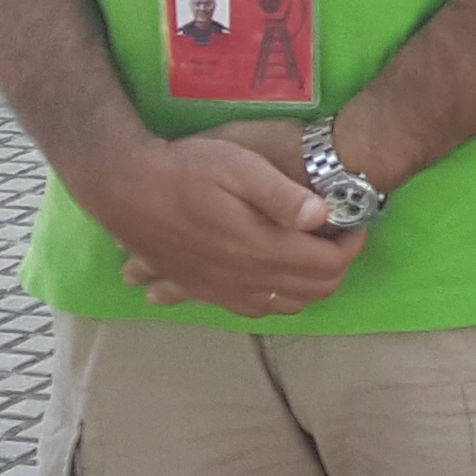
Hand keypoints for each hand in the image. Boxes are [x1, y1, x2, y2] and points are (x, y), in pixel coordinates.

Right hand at [84, 128, 359, 320]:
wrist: (123, 187)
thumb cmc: (185, 169)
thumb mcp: (240, 167)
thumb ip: (284, 196)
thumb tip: (323, 216)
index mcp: (263, 249)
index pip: (330, 264)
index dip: (351, 243)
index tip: (352, 219)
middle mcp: (245, 280)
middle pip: (314, 290)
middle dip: (335, 264)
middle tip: (336, 233)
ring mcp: (221, 290)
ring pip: (284, 305)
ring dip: (307, 283)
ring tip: (307, 249)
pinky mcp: (200, 291)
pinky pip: (249, 309)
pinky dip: (273, 297)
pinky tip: (269, 274)